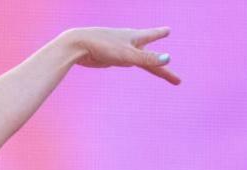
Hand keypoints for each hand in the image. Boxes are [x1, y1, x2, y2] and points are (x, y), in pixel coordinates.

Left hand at [65, 26, 180, 85]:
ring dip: (145, 58)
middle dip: (159, 59)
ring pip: (136, 55)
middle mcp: (128, 41)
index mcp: (134, 37)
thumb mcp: (128, 55)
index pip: (152, 36)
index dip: (160, 34)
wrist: (78, 46)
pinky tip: (127, 63)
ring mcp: (118, 48)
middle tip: (168, 58)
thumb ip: (147, 59)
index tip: (168, 29)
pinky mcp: (108, 56)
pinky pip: (124, 60)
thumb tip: (168, 58)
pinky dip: (130, 61)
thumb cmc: (103, 47)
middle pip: (148, 52)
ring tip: (151, 61)